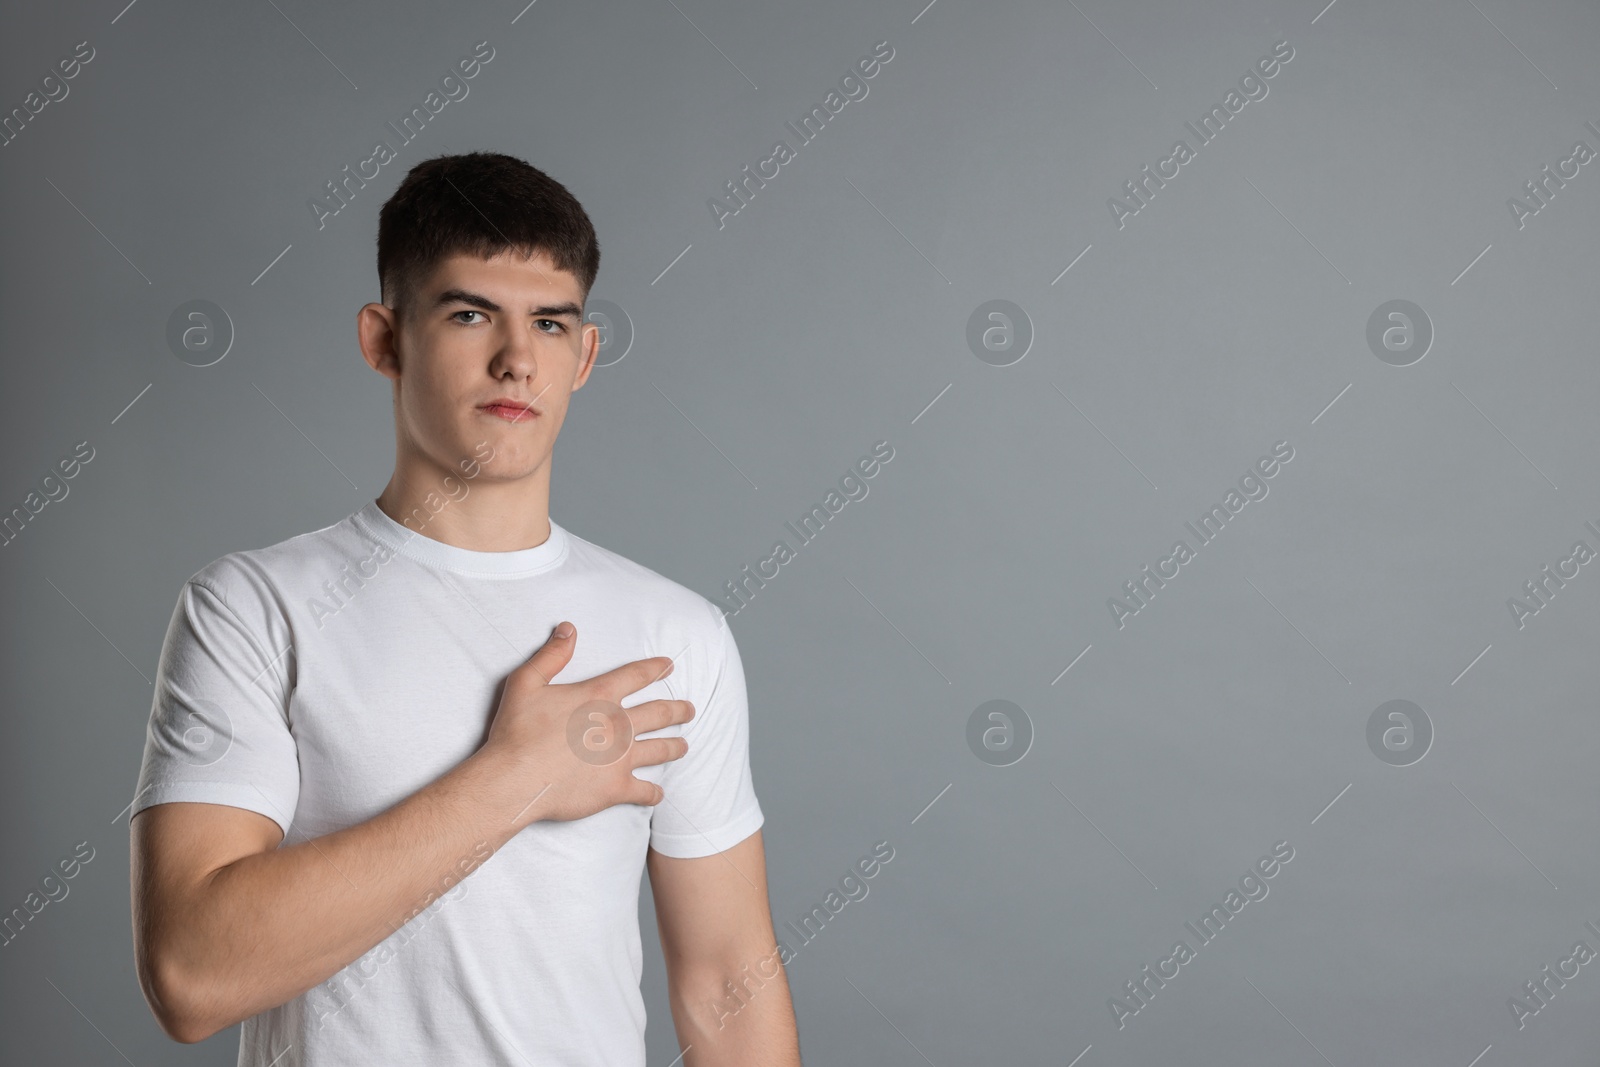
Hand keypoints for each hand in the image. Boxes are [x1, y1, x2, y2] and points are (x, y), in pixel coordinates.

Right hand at [479, 621, 694, 828]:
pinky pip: (646, 791)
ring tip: (684, 746)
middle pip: (660, 713)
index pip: (636, 675)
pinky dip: (655, 793)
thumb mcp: (527, 682)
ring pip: (661, 749)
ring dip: (675, 746)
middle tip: (689, 710)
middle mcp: (618, 725)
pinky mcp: (616, 788)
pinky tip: (658, 793)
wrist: (514, 778)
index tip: (669, 666)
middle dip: (678, 710)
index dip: (655, 668)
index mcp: (599, 697)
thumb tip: (568, 629)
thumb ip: (552, 655)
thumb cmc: (517, 731)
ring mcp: (621, 758)